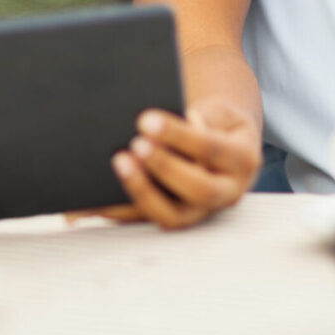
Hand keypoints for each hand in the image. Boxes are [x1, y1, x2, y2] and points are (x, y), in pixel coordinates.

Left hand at [101, 99, 261, 229]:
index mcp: (242, 160)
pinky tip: (92, 201)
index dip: (179, 136)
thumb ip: (202, 119)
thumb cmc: (216, 124)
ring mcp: (200, 212)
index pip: (212, 149)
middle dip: (164, 167)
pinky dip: (117, 212)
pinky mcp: (174, 218)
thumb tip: (169, 128)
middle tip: (135, 144)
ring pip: (172, 216)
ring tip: (118, 163)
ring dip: (142, 193)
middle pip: (199, 190)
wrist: (224, 144)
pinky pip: (144, 221)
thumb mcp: (219, 112)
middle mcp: (227, 193)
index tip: (146, 119)